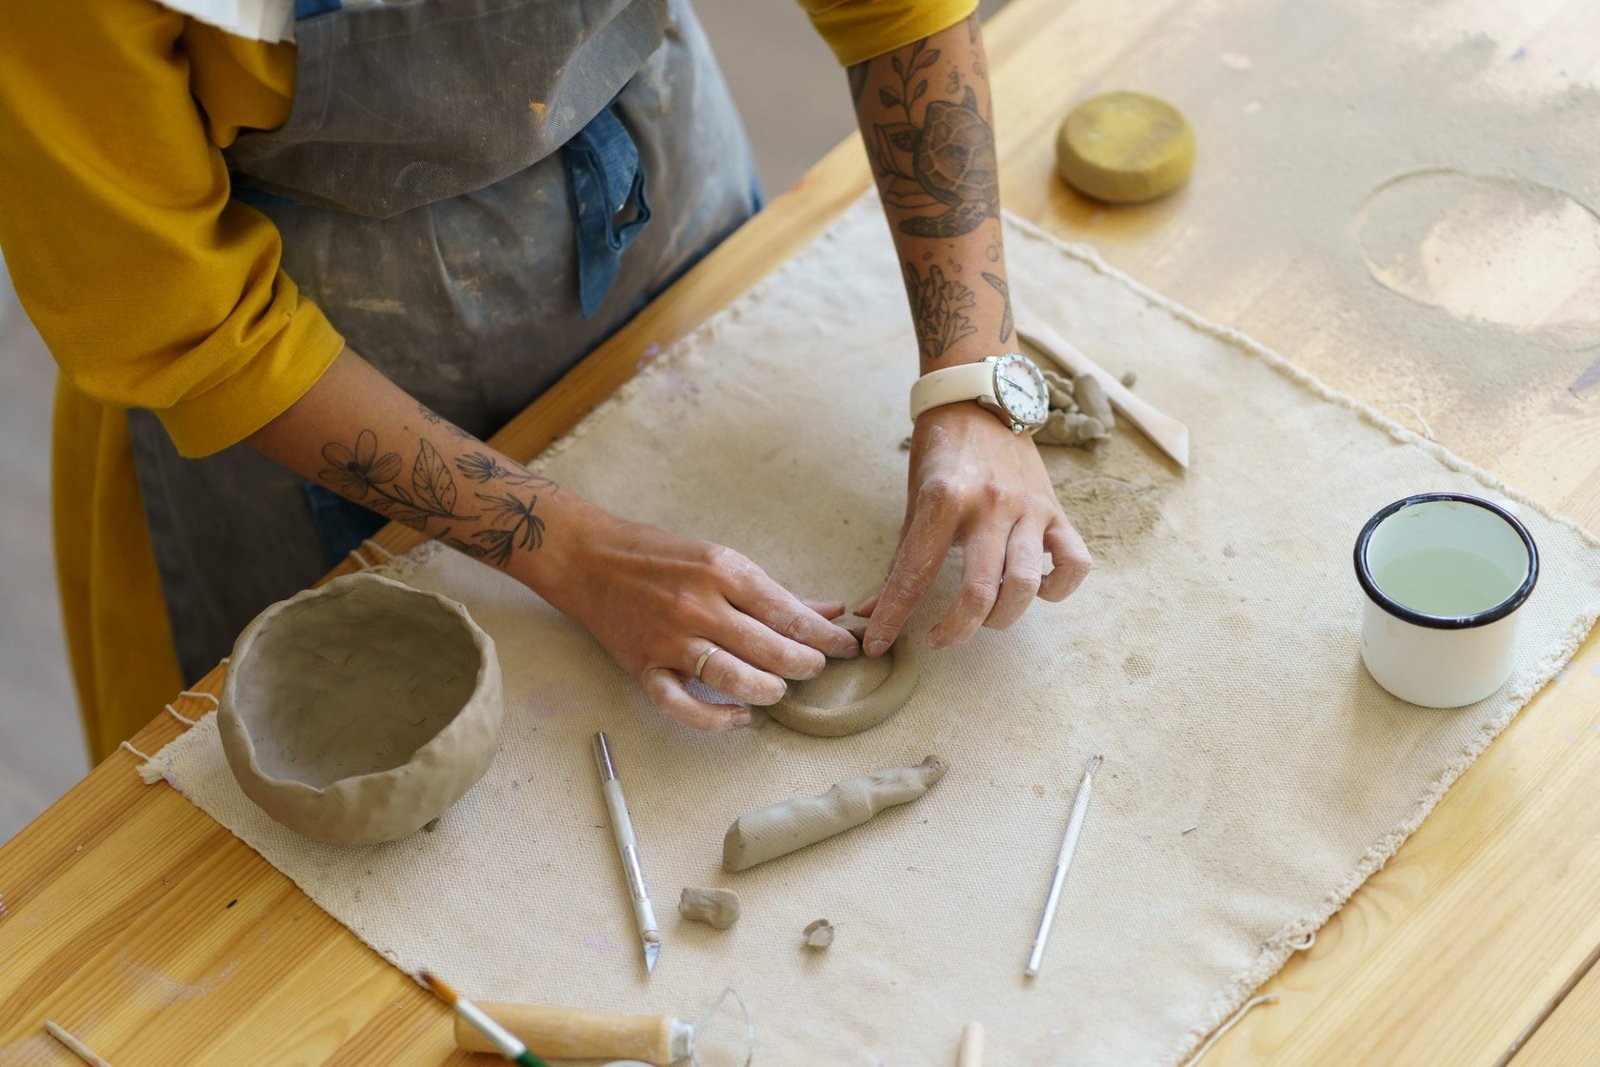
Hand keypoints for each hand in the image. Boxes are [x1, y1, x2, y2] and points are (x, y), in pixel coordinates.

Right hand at [537, 504, 859, 730]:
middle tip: (816, 670)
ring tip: (780, 690)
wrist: (589, 559)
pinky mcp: (645, 666)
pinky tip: (738, 717)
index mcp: (723, 571)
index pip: (789, 613)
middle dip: (805, 665)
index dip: (825, 637)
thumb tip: (829, 611)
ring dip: (769, 690)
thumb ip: (775, 591)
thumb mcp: (720, 559)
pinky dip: (715, 719)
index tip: (846, 648)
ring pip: (735, 678)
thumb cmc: (659, 555)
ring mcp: (670, 639)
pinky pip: (683, 705)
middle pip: (770, 648)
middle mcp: (699, 605)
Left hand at [860, 401, 1090, 654]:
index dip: (893, 618)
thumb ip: (900, 560)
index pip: (914, 575)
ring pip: (1026, 584)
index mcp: (943, 500)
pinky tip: (1037, 591)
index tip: (877, 645)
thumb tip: (871, 612)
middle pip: (980, 591)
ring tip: (986, 618)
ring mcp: (1028, 507)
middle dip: (956, 630)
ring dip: (1003, 616)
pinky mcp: (1055, 509)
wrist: (980, 398)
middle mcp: (989, 504)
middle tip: (939, 639)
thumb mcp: (913, 500)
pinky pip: (1074, 562)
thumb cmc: (940, 453)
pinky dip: (1059, 588)